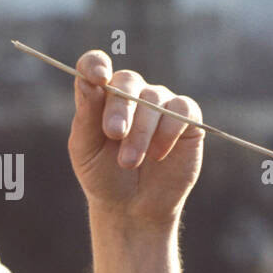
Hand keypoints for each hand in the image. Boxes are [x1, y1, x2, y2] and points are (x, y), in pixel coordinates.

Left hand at [67, 50, 203, 227]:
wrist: (131, 208)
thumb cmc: (103, 176)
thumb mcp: (85, 150)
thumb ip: (86, 116)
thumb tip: (89, 82)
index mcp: (101, 97)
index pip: (94, 65)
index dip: (95, 65)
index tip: (98, 77)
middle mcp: (132, 94)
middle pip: (127, 82)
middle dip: (120, 109)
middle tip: (114, 135)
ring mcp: (160, 103)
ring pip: (154, 99)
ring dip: (141, 132)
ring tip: (130, 162)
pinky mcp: (186, 118)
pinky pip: (182, 110)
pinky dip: (168, 131)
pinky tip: (158, 154)